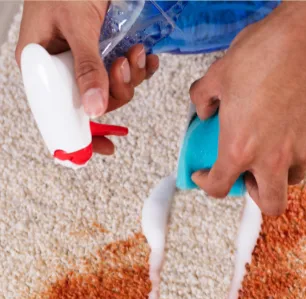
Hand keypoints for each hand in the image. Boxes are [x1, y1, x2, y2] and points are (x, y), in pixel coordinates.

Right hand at [16, 1, 158, 154]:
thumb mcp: (77, 23)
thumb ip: (86, 67)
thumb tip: (95, 110)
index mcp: (41, 66)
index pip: (58, 113)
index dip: (82, 135)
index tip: (106, 148)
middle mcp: (61, 68)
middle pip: (92, 102)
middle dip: (116, 90)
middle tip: (123, 65)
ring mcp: (83, 60)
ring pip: (111, 89)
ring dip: (130, 77)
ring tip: (136, 52)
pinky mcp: (102, 50)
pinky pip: (122, 72)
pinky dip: (138, 68)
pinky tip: (145, 56)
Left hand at [190, 2, 305, 215]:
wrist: (301, 37)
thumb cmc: (260, 55)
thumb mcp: (217, 76)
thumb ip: (203, 100)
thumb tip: (204, 111)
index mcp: (238, 149)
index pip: (219, 187)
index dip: (206, 185)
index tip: (203, 176)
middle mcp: (270, 157)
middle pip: (269, 202)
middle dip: (255, 194)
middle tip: (246, 176)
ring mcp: (298, 149)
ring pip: (292, 181)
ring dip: (278, 175)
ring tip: (270, 154)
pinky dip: (296, 156)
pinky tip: (286, 137)